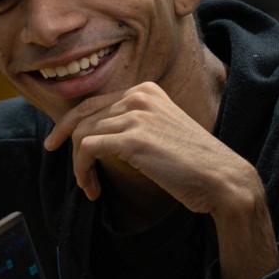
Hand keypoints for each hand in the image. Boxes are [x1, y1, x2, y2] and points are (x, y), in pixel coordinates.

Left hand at [43, 81, 253, 214]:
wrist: (220, 178)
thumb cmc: (193, 163)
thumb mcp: (162, 130)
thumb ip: (134, 124)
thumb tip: (97, 135)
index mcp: (146, 90)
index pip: (94, 101)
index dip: (72, 122)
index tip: (60, 141)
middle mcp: (139, 96)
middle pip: (83, 114)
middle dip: (65, 138)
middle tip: (58, 158)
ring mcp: (136, 115)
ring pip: (82, 134)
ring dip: (78, 165)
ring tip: (89, 186)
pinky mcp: (132, 138)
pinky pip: (86, 149)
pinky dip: (82, 171)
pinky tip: (93, 189)